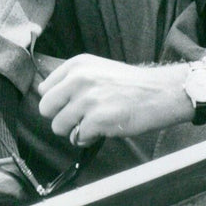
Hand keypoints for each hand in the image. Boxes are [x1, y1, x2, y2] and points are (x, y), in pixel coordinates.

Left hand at [37, 54, 191, 143]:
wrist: (160, 92)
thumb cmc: (130, 85)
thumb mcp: (98, 69)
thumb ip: (72, 79)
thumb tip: (46, 95)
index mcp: (77, 65)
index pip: (45, 89)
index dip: (57, 102)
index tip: (71, 105)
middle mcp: (79, 79)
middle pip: (45, 108)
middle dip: (60, 117)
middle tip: (80, 118)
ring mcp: (88, 99)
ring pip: (59, 126)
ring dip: (75, 130)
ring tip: (94, 123)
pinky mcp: (98, 119)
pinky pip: (78, 138)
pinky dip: (88, 139)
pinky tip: (103, 130)